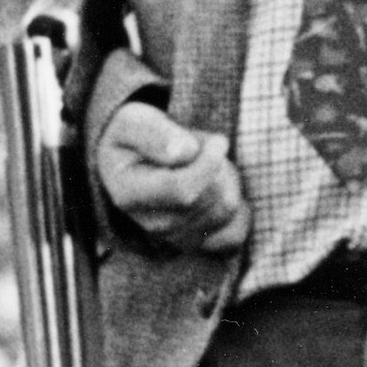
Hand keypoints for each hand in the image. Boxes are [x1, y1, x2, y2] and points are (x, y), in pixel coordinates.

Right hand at [94, 99, 251, 254]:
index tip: (219, 141)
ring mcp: (175, 239)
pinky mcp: (197, 245)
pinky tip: (220, 188)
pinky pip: (234, 233)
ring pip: (227, 210)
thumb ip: (154, 134)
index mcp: (128, 196)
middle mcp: (151, 225)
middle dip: (219, 166)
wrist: (131, 161)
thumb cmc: (133, 137)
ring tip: (209, 164)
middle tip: (207, 147)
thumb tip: (184, 151)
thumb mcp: (132, 122)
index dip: (210, 163)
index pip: (183, 190)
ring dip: (228, 181)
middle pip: (210, 198)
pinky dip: (238, 209)